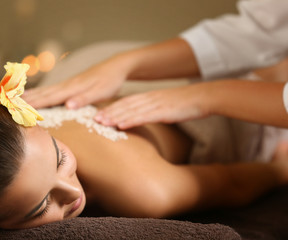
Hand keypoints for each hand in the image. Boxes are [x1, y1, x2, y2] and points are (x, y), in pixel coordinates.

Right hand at [23, 56, 129, 108]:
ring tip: (15, 98)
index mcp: (72, 88)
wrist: (117, 66)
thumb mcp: (101, 92)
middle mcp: (67, 85)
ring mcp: (68, 83)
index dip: (34, 104)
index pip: (50, 98)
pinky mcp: (72, 84)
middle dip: (26, 99)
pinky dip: (41, 93)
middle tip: (7, 103)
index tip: (18, 108)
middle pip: (43, 93)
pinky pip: (52, 90)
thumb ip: (84, 98)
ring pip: (46, 90)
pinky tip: (37, 95)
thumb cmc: (110, 81)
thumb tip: (67, 105)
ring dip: (31, 95)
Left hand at [95, 83, 209, 128]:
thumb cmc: (185, 104)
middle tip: (94, 119)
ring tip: (102, 123)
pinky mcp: (163, 111)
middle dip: (108, 112)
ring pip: (131, 111)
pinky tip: (121, 125)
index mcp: (149, 97)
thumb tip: (142, 119)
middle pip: (125, 106)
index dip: (112, 108)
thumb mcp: (166, 106)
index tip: (99, 114)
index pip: (126, 102)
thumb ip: (152, 111)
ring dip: (115, 117)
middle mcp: (149, 99)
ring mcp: (155, 104)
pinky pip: (144, 116)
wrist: (203, 97)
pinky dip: (131, 120)